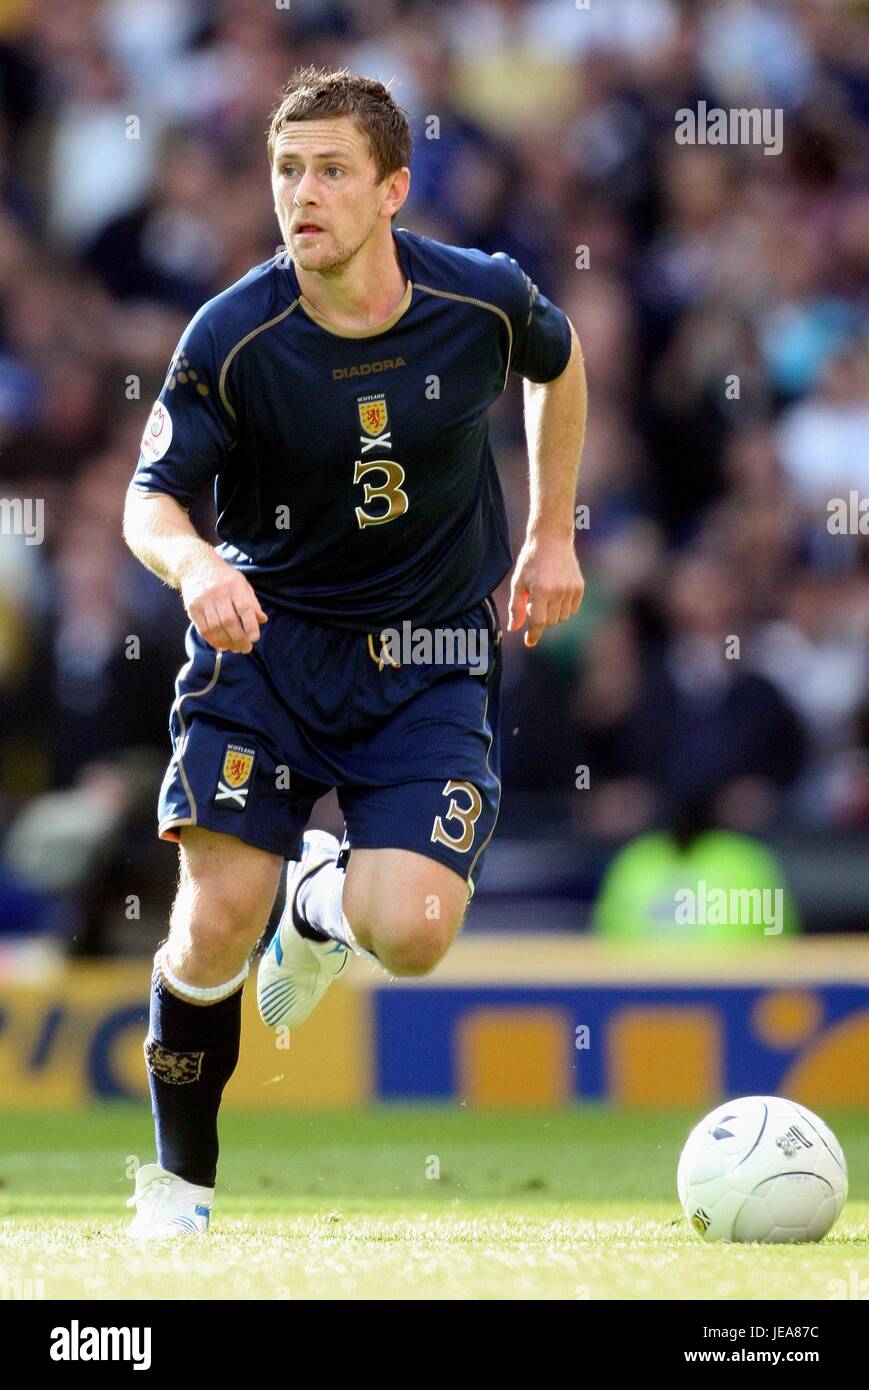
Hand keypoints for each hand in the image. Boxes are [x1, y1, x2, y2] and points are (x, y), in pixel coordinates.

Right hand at [180, 553, 267, 653]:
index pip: (244, 608)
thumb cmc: (224, 577)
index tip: (254, 638)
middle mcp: (218, 592)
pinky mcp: (192, 608)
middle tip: (246, 648)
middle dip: (239, 638)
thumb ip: (252, 602)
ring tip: (235, 648)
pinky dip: (213, 640)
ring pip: (215, 627)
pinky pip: (203, 629)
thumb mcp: (242, 584)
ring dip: (227, 642)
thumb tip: (262, 620)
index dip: (250, 625)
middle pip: (229, 621)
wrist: (195, 565)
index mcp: (234, 585)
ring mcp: (203, 600)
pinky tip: (222, 645)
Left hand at [508, 529, 584, 647]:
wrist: (551, 538)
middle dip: (541, 618)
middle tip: (534, 601)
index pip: (538, 622)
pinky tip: (557, 594)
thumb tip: (514, 628)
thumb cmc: (530, 560)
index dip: (533, 634)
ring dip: (553, 613)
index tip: (529, 642)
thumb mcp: (518, 581)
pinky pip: (572, 609)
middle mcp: (558, 591)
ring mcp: (571, 589)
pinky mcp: (580, 587)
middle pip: (550, 622)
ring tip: (546, 596)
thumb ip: (516, 607)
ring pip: (562, 617)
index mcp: (541, 590)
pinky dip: (564, 608)